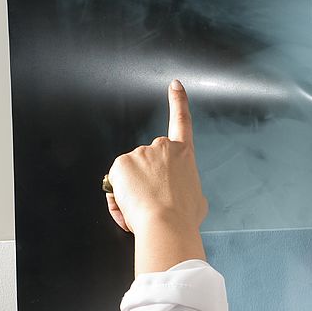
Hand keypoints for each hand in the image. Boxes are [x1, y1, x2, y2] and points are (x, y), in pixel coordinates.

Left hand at [106, 80, 207, 235]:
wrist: (167, 225)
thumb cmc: (183, 218)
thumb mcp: (196, 200)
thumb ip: (185, 187)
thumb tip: (177, 191)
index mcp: (184, 155)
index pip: (182, 121)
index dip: (178, 101)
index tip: (175, 86)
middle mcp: (163, 147)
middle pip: (147, 159)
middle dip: (145, 177)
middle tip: (152, 200)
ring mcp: (140, 153)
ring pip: (130, 172)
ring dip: (132, 188)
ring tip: (145, 208)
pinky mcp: (121, 163)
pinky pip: (115, 180)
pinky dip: (119, 194)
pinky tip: (132, 205)